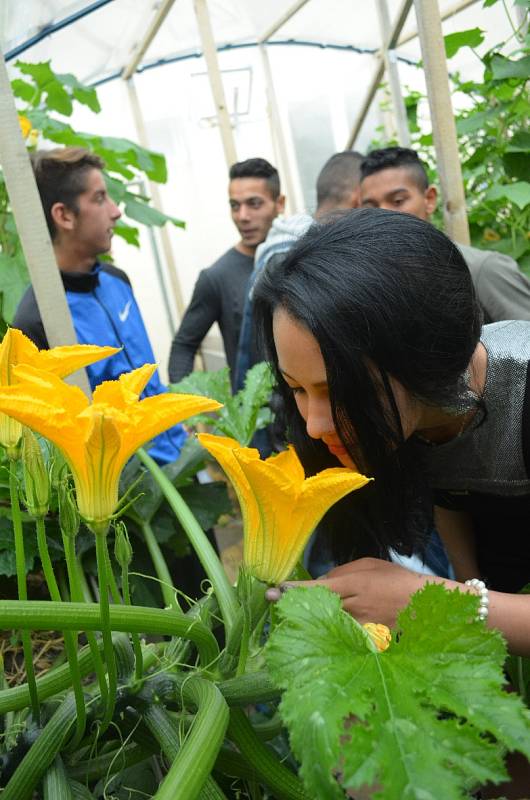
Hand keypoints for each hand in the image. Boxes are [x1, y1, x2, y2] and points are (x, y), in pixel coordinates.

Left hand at [267, 557, 448, 625]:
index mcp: (352, 585)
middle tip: (275, 606)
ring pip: (326, 626)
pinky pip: (343, 639)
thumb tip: (323, 581)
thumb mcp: (369, 565)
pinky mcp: (366, 643)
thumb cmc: (397, 580)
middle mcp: (352, 608)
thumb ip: (342, 572)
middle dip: (294, 608)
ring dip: (311, 624)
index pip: (314, 588)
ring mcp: (358, 629)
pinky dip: (332, 637)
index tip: (271, 591)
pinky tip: (324, 638)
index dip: (291, 590)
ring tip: (296, 623)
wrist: (426, 606)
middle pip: (315, 610)